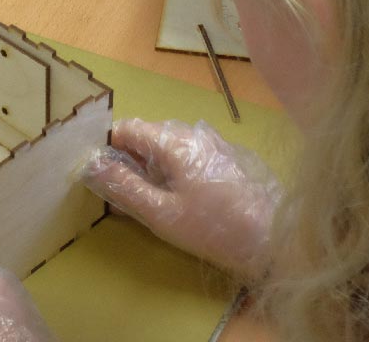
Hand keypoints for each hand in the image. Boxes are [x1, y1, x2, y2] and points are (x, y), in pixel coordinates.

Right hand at [79, 119, 280, 279]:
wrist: (278, 241)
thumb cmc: (215, 228)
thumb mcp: (162, 214)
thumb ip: (123, 187)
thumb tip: (90, 164)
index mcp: (173, 140)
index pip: (125, 127)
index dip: (105, 147)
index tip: (96, 173)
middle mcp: (192, 132)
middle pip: (146, 136)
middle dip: (128, 160)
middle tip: (120, 196)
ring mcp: (213, 143)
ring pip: (168, 147)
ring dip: (151, 168)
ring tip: (149, 202)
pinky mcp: (227, 158)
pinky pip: (189, 156)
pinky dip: (175, 171)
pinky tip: (181, 200)